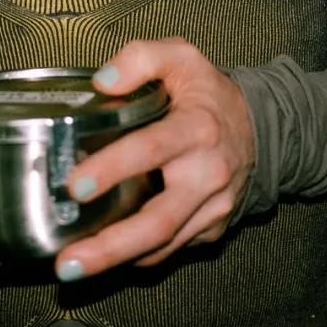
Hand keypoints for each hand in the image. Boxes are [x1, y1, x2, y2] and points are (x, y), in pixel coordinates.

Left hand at [54, 37, 255, 280]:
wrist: (259, 127)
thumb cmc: (207, 93)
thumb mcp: (181, 58)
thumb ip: (141, 58)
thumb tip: (103, 81)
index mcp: (197, 128)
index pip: (152, 149)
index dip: (113, 167)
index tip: (75, 186)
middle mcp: (209, 173)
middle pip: (159, 220)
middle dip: (111, 245)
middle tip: (66, 262)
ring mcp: (213, 207)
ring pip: (163, 244)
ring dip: (115, 261)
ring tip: (71, 269)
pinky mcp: (212, 228)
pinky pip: (171, 249)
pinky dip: (137, 256)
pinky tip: (105, 257)